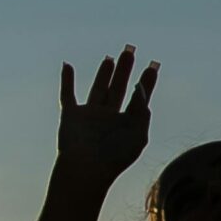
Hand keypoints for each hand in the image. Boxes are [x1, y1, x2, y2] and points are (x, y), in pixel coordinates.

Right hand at [56, 45, 158, 184]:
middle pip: (118, 88)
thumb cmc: (114, 158)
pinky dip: (66, 80)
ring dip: (103, 73)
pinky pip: (67, 94)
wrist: (86, 170)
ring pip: (98, 88)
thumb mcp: (138, 135)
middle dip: (125, 69)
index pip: (139, 98)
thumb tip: (139, 88)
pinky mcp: (71, 116)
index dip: (147, 82)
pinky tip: (67, 65)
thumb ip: (142, 110)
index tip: (154, 65)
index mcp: (126, 124)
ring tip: (111, 57)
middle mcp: (109, 117)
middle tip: (130, 50)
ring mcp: (89, 116)